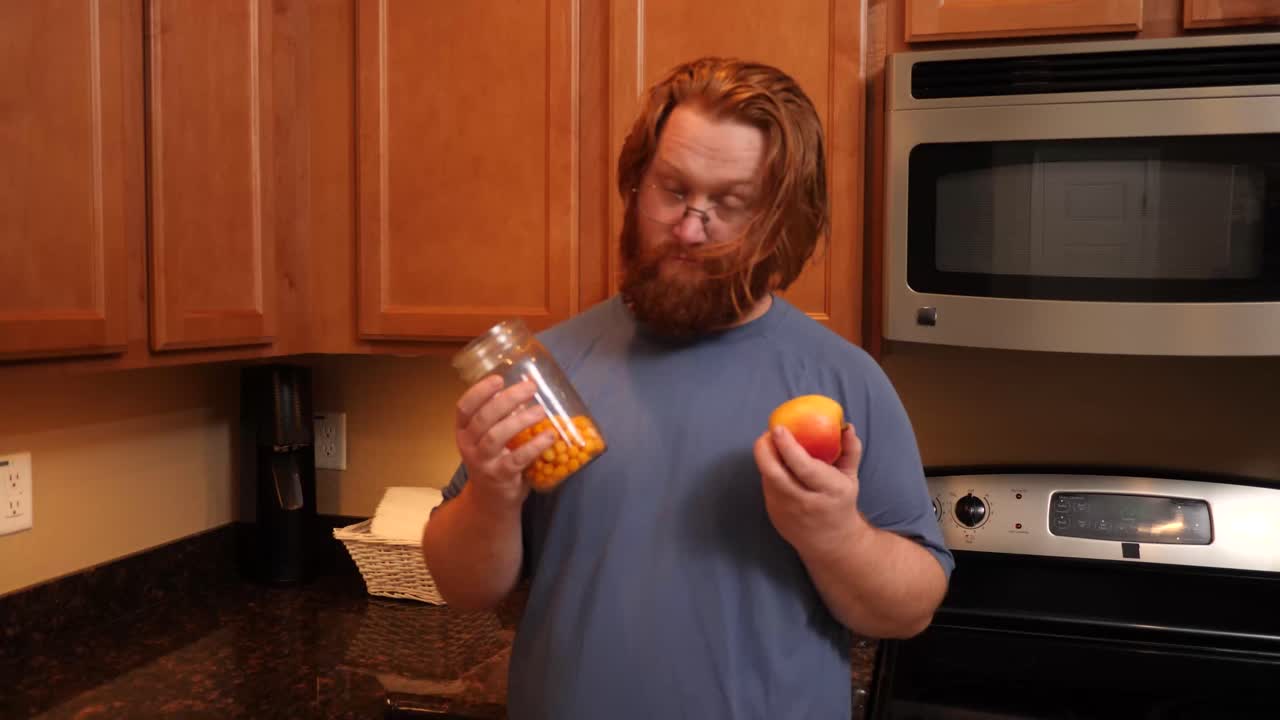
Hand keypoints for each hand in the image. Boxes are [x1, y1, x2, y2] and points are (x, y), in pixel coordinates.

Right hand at [455, 376, 556, 512]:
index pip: (464, 407)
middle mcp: (468, 445)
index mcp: (464, 431)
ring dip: (520, 420)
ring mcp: (482, 462)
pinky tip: (550, 436)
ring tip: (541, 410)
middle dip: (507, 400)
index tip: (499, 378)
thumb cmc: (494, 460)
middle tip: (530, 387)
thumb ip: (500, 417)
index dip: (480, 391)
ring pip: (497, 436)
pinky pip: (517, 459)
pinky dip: (535, 446)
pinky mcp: (499, 476)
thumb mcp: (489, 438)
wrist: (490, 501)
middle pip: (483, 418)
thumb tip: (526, 391)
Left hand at [754, 423, 865, 557]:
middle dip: (766, 449)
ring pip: (767, 478)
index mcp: (830, 490)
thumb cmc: (840, 502)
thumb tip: (847, 426)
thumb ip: (850, 450)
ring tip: (773, 443)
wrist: (831, 542)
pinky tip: (775, 463)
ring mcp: (786, 511)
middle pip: (775, 473)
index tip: (779, 428)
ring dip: (766, 457)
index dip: (789, 447)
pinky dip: (768, 470)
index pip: (805, 468)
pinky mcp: (773, 514)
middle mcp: (805, 502)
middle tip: (768, 433)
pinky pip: (766, 485)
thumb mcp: (851, 478)